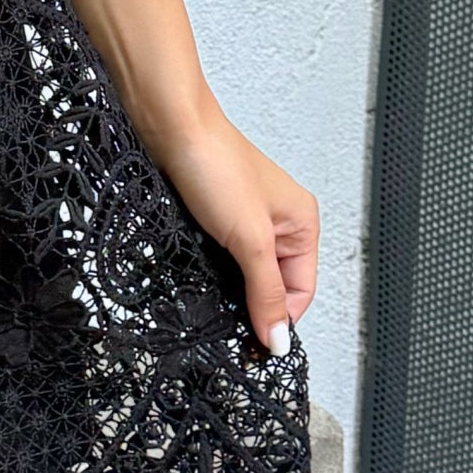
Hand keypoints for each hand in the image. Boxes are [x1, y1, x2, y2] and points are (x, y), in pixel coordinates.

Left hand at [145, 105, 318, 358]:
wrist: (170, 127)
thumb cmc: (215, 165)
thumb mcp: (250, 239)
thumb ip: (266, 292)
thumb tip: (280, 338)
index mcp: (301, 224)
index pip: (301, 292)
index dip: (279, 320)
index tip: (253, 345)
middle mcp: (278, 223)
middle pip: (274, 286)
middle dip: (253, 307)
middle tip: (228, 328)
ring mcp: (246, 221)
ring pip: (245, 274)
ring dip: (230, 290)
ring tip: (212, 299)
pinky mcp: (215, 219)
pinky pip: (221, 259)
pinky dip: (211, 273)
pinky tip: (197, 276)